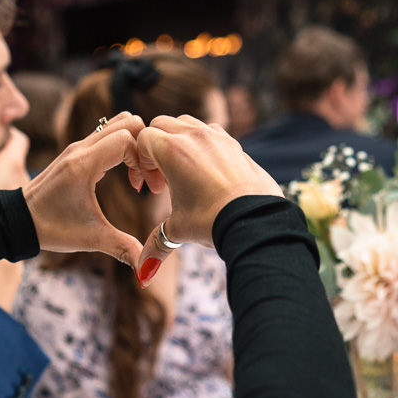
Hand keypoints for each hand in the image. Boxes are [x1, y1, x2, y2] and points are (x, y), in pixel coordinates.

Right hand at [0, 109, 28, 199]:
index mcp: (13, 162)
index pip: (19, 139)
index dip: (9, 133)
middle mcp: (24, 177)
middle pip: (17, 160)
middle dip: (4, 157)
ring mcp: (24, 197)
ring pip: (14, 180)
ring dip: (3, 177)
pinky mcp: (21, 213)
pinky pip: (14, 198)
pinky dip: (3, 194)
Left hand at [22, 111, 146, 266]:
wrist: (18, 221)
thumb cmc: (51, 228)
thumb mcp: (90, 239)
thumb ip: (122, 248)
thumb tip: (147, 270)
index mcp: (83, 164)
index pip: (127, 137)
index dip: (144, 159)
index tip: (143, 187)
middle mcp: (81, 148)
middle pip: (128, 121)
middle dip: (145, 147)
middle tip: (146, 178)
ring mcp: (78, 146)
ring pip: (119, 123)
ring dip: (135, 144)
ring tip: (137, 176)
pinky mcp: (77, 150)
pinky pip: (108, 134)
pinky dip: (124, 147)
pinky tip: (123, 176)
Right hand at [130, 115, 280, 283]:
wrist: (257, 220)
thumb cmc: (213, 221)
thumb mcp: (178, 230)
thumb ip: (156, 246)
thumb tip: (143, 275)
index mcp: (171, 149)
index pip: (142, 138)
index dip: (140, 163)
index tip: (150, 189)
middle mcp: (194, 135)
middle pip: (162, 124)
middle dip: (156, 148)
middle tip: (163, 182)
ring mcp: (217, 136)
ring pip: (187, 123)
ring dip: (179, 141)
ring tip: (184, 175)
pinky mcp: (236, 144)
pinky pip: (212, 132)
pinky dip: (202, 144)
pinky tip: (207, 174)